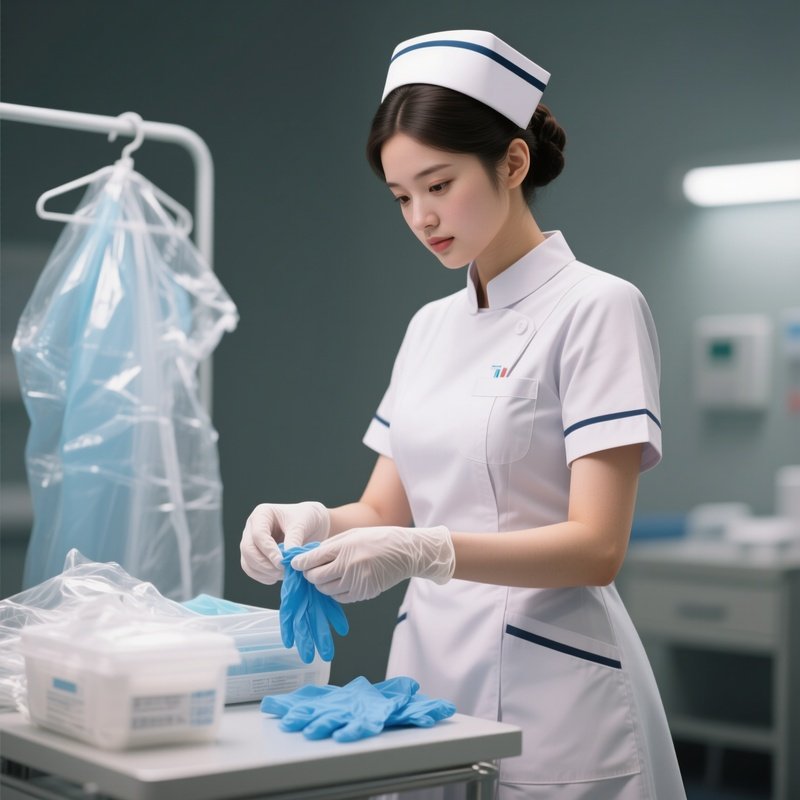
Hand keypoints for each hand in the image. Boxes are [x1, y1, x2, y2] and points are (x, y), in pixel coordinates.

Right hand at [240, 502, 329, 584]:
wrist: (311, 525)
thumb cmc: (306, 519)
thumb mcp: (302, 525)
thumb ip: (293, 540)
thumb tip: (284, 559)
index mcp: (262, 514)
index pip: (258, 534)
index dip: (268, 550)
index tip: (282, 562)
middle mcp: (252, 527)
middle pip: (248, 549)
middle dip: (264, 564)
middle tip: (283, 571)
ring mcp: (251, 541)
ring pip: (247, 561)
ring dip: (264, 572)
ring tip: (283, 574)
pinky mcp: (254, 555)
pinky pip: (251, 569)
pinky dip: (262, 576)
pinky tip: (277, 576)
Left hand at [290, 525, 454, 602]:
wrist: (405, 552)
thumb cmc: (378, 539)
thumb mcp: (352, 534)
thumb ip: (330, 545)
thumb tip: (308, 556)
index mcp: (343, 547)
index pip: (311, 559)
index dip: (299, 563)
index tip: (295, 564)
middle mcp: (348, 565)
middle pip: (315, 577)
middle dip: (309, 574)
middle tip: (312, 570)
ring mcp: (356, 581)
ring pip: (326, 590)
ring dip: (322, 584)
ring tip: (328, 575)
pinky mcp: (364, 593)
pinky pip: (340, 597)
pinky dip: (336, 591)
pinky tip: (341, 582)